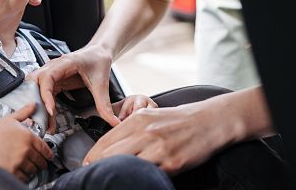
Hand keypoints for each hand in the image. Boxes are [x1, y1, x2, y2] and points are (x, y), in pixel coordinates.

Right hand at [0, 103, 52, 181]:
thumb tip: (34, 104)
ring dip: (30, 170)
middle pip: (40, 162)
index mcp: (28, 136)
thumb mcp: (9, 120)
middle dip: (39, 164)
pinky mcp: (12, 173)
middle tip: (37, 164)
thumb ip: (23, 113)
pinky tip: (17, 172)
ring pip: (32, 171)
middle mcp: (25, 150)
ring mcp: (19, 162)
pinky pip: (24, 178)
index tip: (47, 157)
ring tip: (24, 167)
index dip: (47, 154)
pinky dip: (23, 177)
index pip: (44, 149)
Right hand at [28, 44, 119, 130]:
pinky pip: (44, 93)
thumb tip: (113, 122)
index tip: (50, 109)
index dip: (45, 94)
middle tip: (42, 118)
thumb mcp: (102, 84)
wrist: (98, 53)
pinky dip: (44, 105)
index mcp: (65, 63)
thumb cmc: (98, 60)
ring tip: (45, 122)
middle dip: (35, 100)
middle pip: (34, 82)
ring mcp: (52, 73)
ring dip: (38, 104)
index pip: (47, 77)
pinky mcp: (54, 80)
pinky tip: (50, 118)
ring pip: (35, 87)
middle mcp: (54, 66)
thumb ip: (104, 104)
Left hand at [83, 99, 239, 174]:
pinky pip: (148, 174)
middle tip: (91, 175)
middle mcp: (145, 133)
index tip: (85, 165)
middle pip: (110, 154)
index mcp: (138, 119)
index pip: (106, 140)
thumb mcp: (152, 116)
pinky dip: (138, 178)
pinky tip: (133, 180)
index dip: (92, 156)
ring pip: (125, 165)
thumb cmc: (180, 120)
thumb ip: (132, 127)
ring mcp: (158, 148)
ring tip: (109, 180)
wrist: (210, 120)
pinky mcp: (172, 163)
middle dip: (97, 167)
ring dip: (114, 174)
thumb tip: (111, 145)